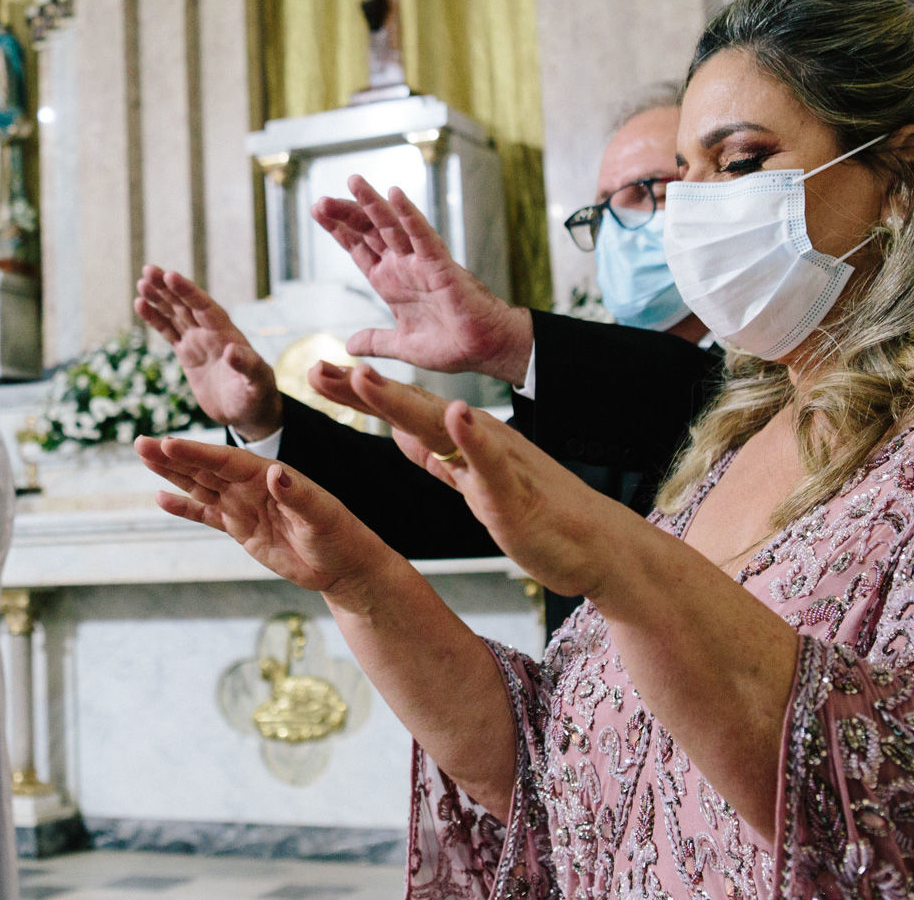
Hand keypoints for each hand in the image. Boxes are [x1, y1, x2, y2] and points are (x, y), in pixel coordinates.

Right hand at [134, 266, 282, 440]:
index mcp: (227, 334)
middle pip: (186, 304)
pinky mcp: (187, 354)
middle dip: (168, 287)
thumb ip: (247, 366)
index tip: (170, 275)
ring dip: (159, 298)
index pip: (204, 307)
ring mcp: (198, 341)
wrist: (248, 412)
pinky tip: (140, 305)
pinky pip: (168, 332)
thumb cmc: (258, 396)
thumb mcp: (257, 383)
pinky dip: (155, 319)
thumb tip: (232, 350)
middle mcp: (211, 332)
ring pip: (175, 314)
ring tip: (142, 282)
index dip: (187, 291)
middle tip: (148, 269)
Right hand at [134, 436, 399, 605]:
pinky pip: (207, 514)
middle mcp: (252, 486)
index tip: (169, 443)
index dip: (197, 452)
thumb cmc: (340, 535)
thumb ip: (297, 494)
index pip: (226, 460)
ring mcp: (244, 506)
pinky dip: (184, 508)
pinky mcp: (241, 529)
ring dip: (172, 473)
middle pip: (205, 467)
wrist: (345, 565)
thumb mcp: (322, 514)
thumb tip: (275, 473)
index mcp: (269, 475)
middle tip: (140, 442)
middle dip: (173, 456)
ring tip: (144, 457)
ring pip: (200, 486)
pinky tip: (161, 499)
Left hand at [311, 177, 530, 382]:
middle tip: (320, 201)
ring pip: (392, 226)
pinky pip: (422, 236)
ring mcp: (420, 263)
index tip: (318, 211)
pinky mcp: (441, 266)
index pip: (359, 248)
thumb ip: (376, 341)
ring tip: (353, 181)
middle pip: (368, 231)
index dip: (339, 230)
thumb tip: (349, 345)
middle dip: (344, 214)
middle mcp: (403, 266)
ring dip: (372, 203)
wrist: (483, 351)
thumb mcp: (402, 345)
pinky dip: (409, 215)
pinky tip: (395, 195)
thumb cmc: (450, 345)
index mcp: (390, 282)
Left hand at [313, 364, 627, 599]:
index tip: (317, 373)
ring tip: (364, 376)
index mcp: (464, 442)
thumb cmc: (539, 517)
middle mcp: (478, 440)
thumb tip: (400, 434)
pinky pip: (492, 463)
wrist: (596, 548)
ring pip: (442, 426)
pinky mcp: (517, 493)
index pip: (403, 410)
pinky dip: (473, 438)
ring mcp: (498, 463)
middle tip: (318, 365)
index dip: (359, 393)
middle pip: (412, 408)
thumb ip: (440, 458)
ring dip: (402, 400)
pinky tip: (457, 414)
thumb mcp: (472, 486)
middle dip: (364, 388)